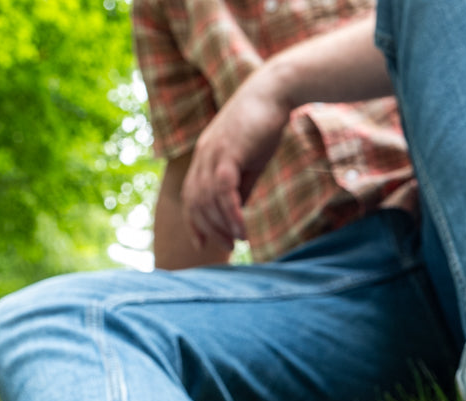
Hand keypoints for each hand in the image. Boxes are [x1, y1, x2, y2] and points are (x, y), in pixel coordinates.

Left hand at [181, 66, 293, 249]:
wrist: (275, 91)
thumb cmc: (265, 123)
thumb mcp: (250, 160)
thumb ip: (242, 185)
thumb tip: (238, 210)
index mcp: (205, 156)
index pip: (191, 194)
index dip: (194, 221)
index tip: (202, 242)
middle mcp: (203, 155)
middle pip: (196, 201)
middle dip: (208, 228)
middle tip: (226, 246)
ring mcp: (213, 153)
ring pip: (209, 199)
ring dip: (222, 224)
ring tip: (237, 239)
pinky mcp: (228, 152)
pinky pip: (224, 191)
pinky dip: (230, 214)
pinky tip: (242, 229)